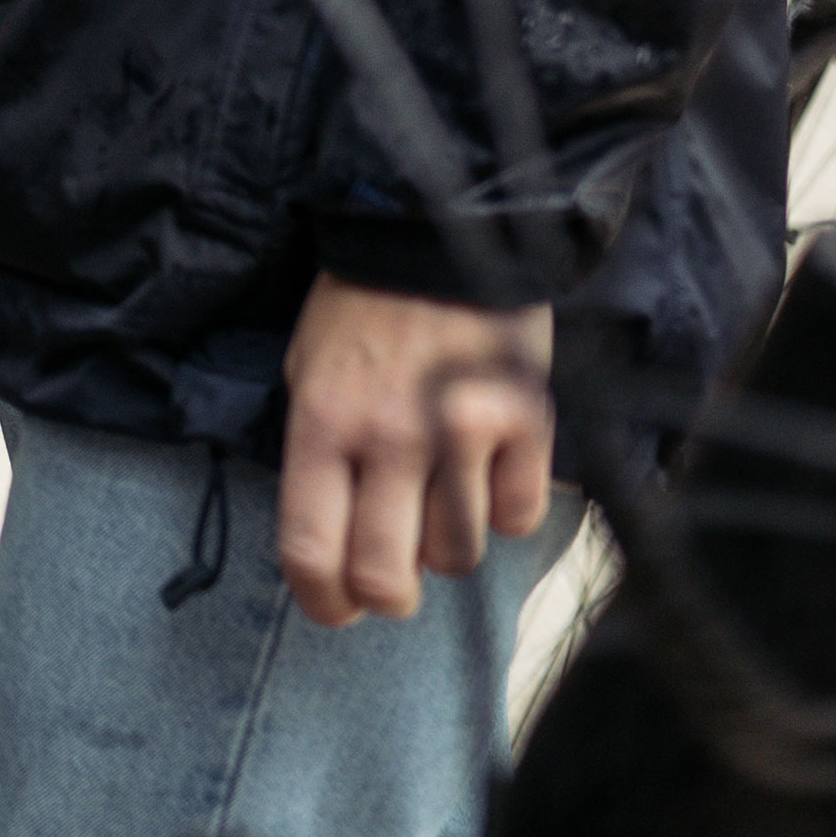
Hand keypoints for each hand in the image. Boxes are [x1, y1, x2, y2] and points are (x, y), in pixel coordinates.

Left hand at [276, 277, 553, 625]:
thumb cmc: (362, 308)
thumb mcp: (308, 371)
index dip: (323, 602)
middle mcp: (391, 434)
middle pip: (387, 579)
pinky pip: (519, 517)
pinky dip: (504, 507)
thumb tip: (335, 551)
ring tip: (440, 490)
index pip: (311, 551)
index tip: (336, 608)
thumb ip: (319, 459)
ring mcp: (464, 429)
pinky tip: (489, 467)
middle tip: (392, 577)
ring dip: (447, 540)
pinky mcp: (526, 420)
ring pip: (458, 555)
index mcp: (324, 421)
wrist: (439, 228)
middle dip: (387, 595)